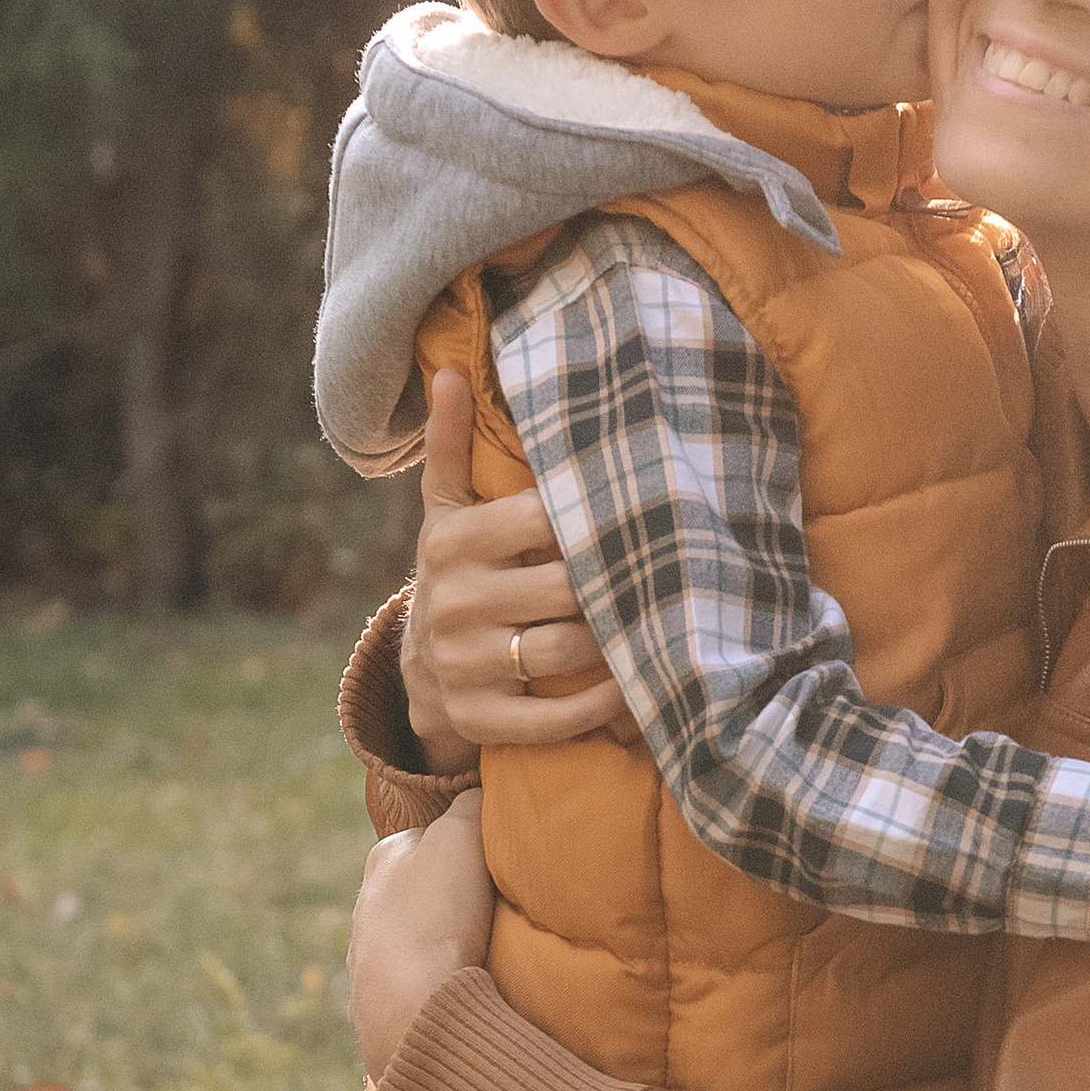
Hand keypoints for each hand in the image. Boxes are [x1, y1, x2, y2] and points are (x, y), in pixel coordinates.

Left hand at [347, 794, 497, 1080]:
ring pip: (422, 940)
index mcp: (383, 859)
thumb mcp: (462, 835)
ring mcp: (369, 962)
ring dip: (450, 944)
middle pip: (428, 890)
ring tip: (489, 955)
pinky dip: (441, 983)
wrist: (412, 1010)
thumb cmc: (436, 916)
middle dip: (460, 898)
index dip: (473, 846)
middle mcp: (367, 907)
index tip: (502, 863)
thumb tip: (482, 789)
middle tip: (502, 910)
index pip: (435, 837)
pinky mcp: (381, 1008)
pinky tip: (465, 989)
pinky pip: (420, 984)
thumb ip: (474, 803)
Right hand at [409, 368, 625, 753]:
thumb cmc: (459, 570)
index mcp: (452, 542)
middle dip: (620, 584)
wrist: (418, 667)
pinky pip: (554, 718)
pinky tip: (633, 688)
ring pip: (567, 653)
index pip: (543, 520)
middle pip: (567, 589)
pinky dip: (602, 706)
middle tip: (671, 575)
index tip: (646, 514)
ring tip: (660, 626)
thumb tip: (449, 371)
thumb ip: (453, 445)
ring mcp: (464, 666)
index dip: (600, 518)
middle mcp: (454, 603)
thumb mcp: (447, 509)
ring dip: (622, 644)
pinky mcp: (479, 719)